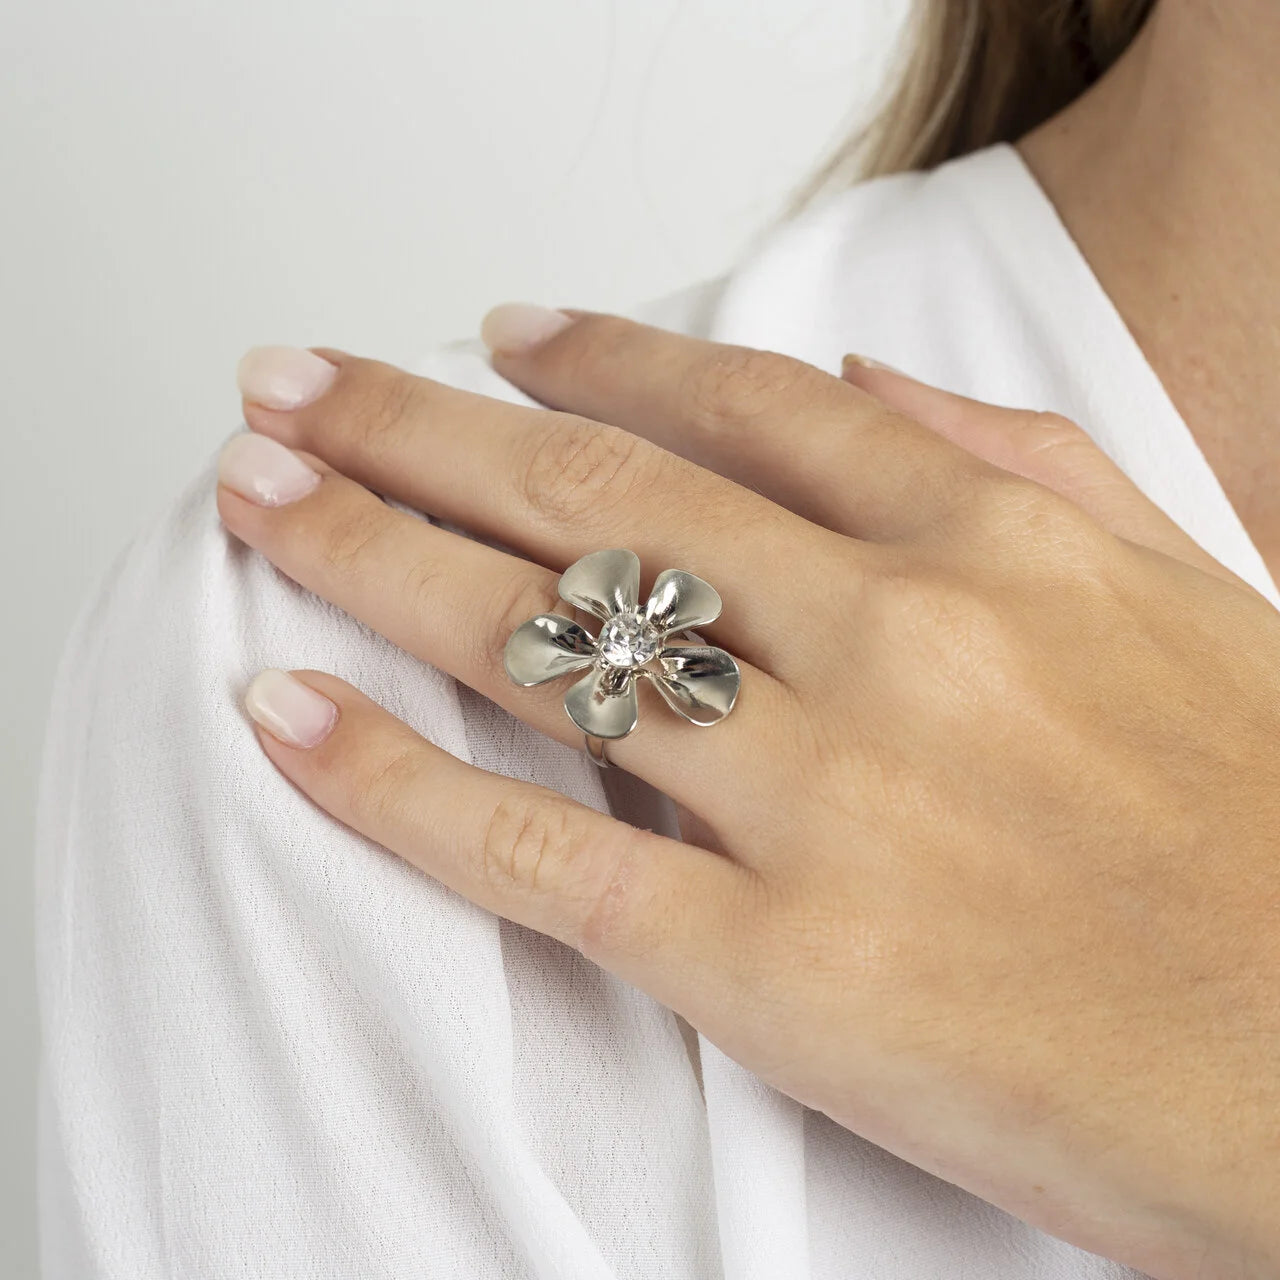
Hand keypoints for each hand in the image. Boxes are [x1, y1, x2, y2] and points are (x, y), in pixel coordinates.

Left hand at [218, 309, 1279, 1279]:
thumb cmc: (1275, 841)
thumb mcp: (1181, 593)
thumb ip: (1015, 465)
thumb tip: (860, 386)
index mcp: (992, 549)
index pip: (737, 405)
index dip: (594, 356)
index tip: (496, 337)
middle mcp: (892, 643)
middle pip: (593, 490)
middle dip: (415, 427)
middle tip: (297, 388)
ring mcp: (825, 801)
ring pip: (539, 639)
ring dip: (367, 552)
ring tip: (261, 497)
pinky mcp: (778, 966)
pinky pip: (539, 851)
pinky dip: (394, 783)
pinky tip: (289, 721)